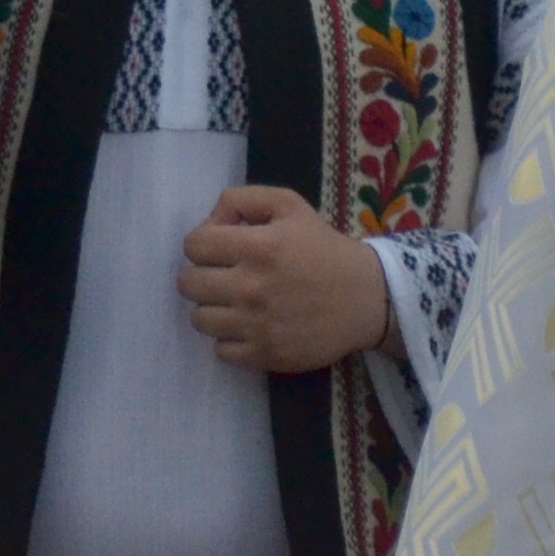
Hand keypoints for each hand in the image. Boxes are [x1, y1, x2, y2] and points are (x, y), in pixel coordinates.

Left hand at [177, 184, 391, 372]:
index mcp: (256, 247)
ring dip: (212, 309)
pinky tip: (248, 326)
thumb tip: (209, 222)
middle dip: (202, 275)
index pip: (192, 245)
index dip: (203, 244)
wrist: (366, 297)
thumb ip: (240, 200)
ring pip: (199, 319)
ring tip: (234, 303)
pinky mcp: (267, 355)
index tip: (220, 249)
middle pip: (188, 284)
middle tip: (224, 276)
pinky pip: (221, 351)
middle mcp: (252, 288)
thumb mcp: (287, 204)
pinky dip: (230, 339)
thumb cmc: (322, 247)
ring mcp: (258, 326)